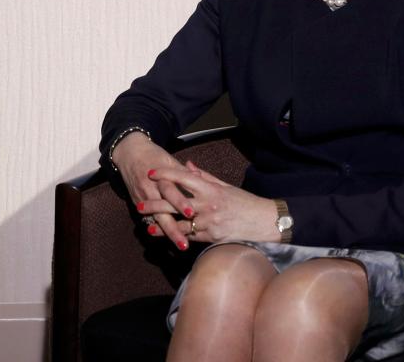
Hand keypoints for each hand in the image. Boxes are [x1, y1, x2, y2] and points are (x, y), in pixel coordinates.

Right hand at [110, 133, 193, 250]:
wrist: (130, 153)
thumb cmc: (154, 155)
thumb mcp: (169, 160)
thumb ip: (184, 172)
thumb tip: (200, 178)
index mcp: (160, 176)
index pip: (170, 190)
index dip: (179, 202)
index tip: (191, 214)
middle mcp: (150, 188)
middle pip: (162, 210)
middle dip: (173, 227)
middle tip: (185, 242)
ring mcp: (143, 197)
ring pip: (156, 219)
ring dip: (167, 233)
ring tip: (180, 245)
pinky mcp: (137, 202)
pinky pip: (150, 218)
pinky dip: (159, 229)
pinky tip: (168, 241)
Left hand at [141, 160, 278, 243]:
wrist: (264, 222)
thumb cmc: (244, 202)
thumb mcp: (224, 186)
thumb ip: (203, 176)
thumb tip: (187, 165)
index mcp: (210, 189)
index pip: (183, 178)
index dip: (165, 174)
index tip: (151, 173)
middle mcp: (207, 205)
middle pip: (175, 203)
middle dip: (154, 204)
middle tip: (138, 204)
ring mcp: (209, 222)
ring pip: (179, 224)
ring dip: (162, 226)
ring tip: (147, 226)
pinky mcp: (212, 238)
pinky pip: (191, 237)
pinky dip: (179, 236)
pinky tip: (168, 236)